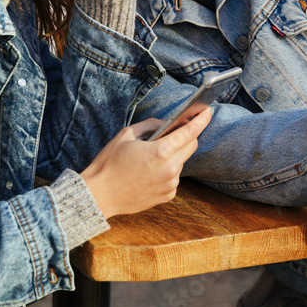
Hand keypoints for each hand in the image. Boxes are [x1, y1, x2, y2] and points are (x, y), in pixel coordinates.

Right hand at [81, 108, 211, 218]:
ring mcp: (170, 184)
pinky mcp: (167, 195)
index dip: (201, 120)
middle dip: (186, 136)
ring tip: (151, 156)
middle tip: (173, 131)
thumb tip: (167, 124)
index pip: (190, 132)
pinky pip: (174, 176)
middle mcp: (170, 169)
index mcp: (160, 152)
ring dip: (174, 154)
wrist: (99, 195)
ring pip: (182, 161)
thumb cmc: (109, 163)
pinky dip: (167, 170)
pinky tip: (149, 171)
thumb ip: (151, 125)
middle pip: (191, 146)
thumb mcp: (127, 134)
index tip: (207, 111)